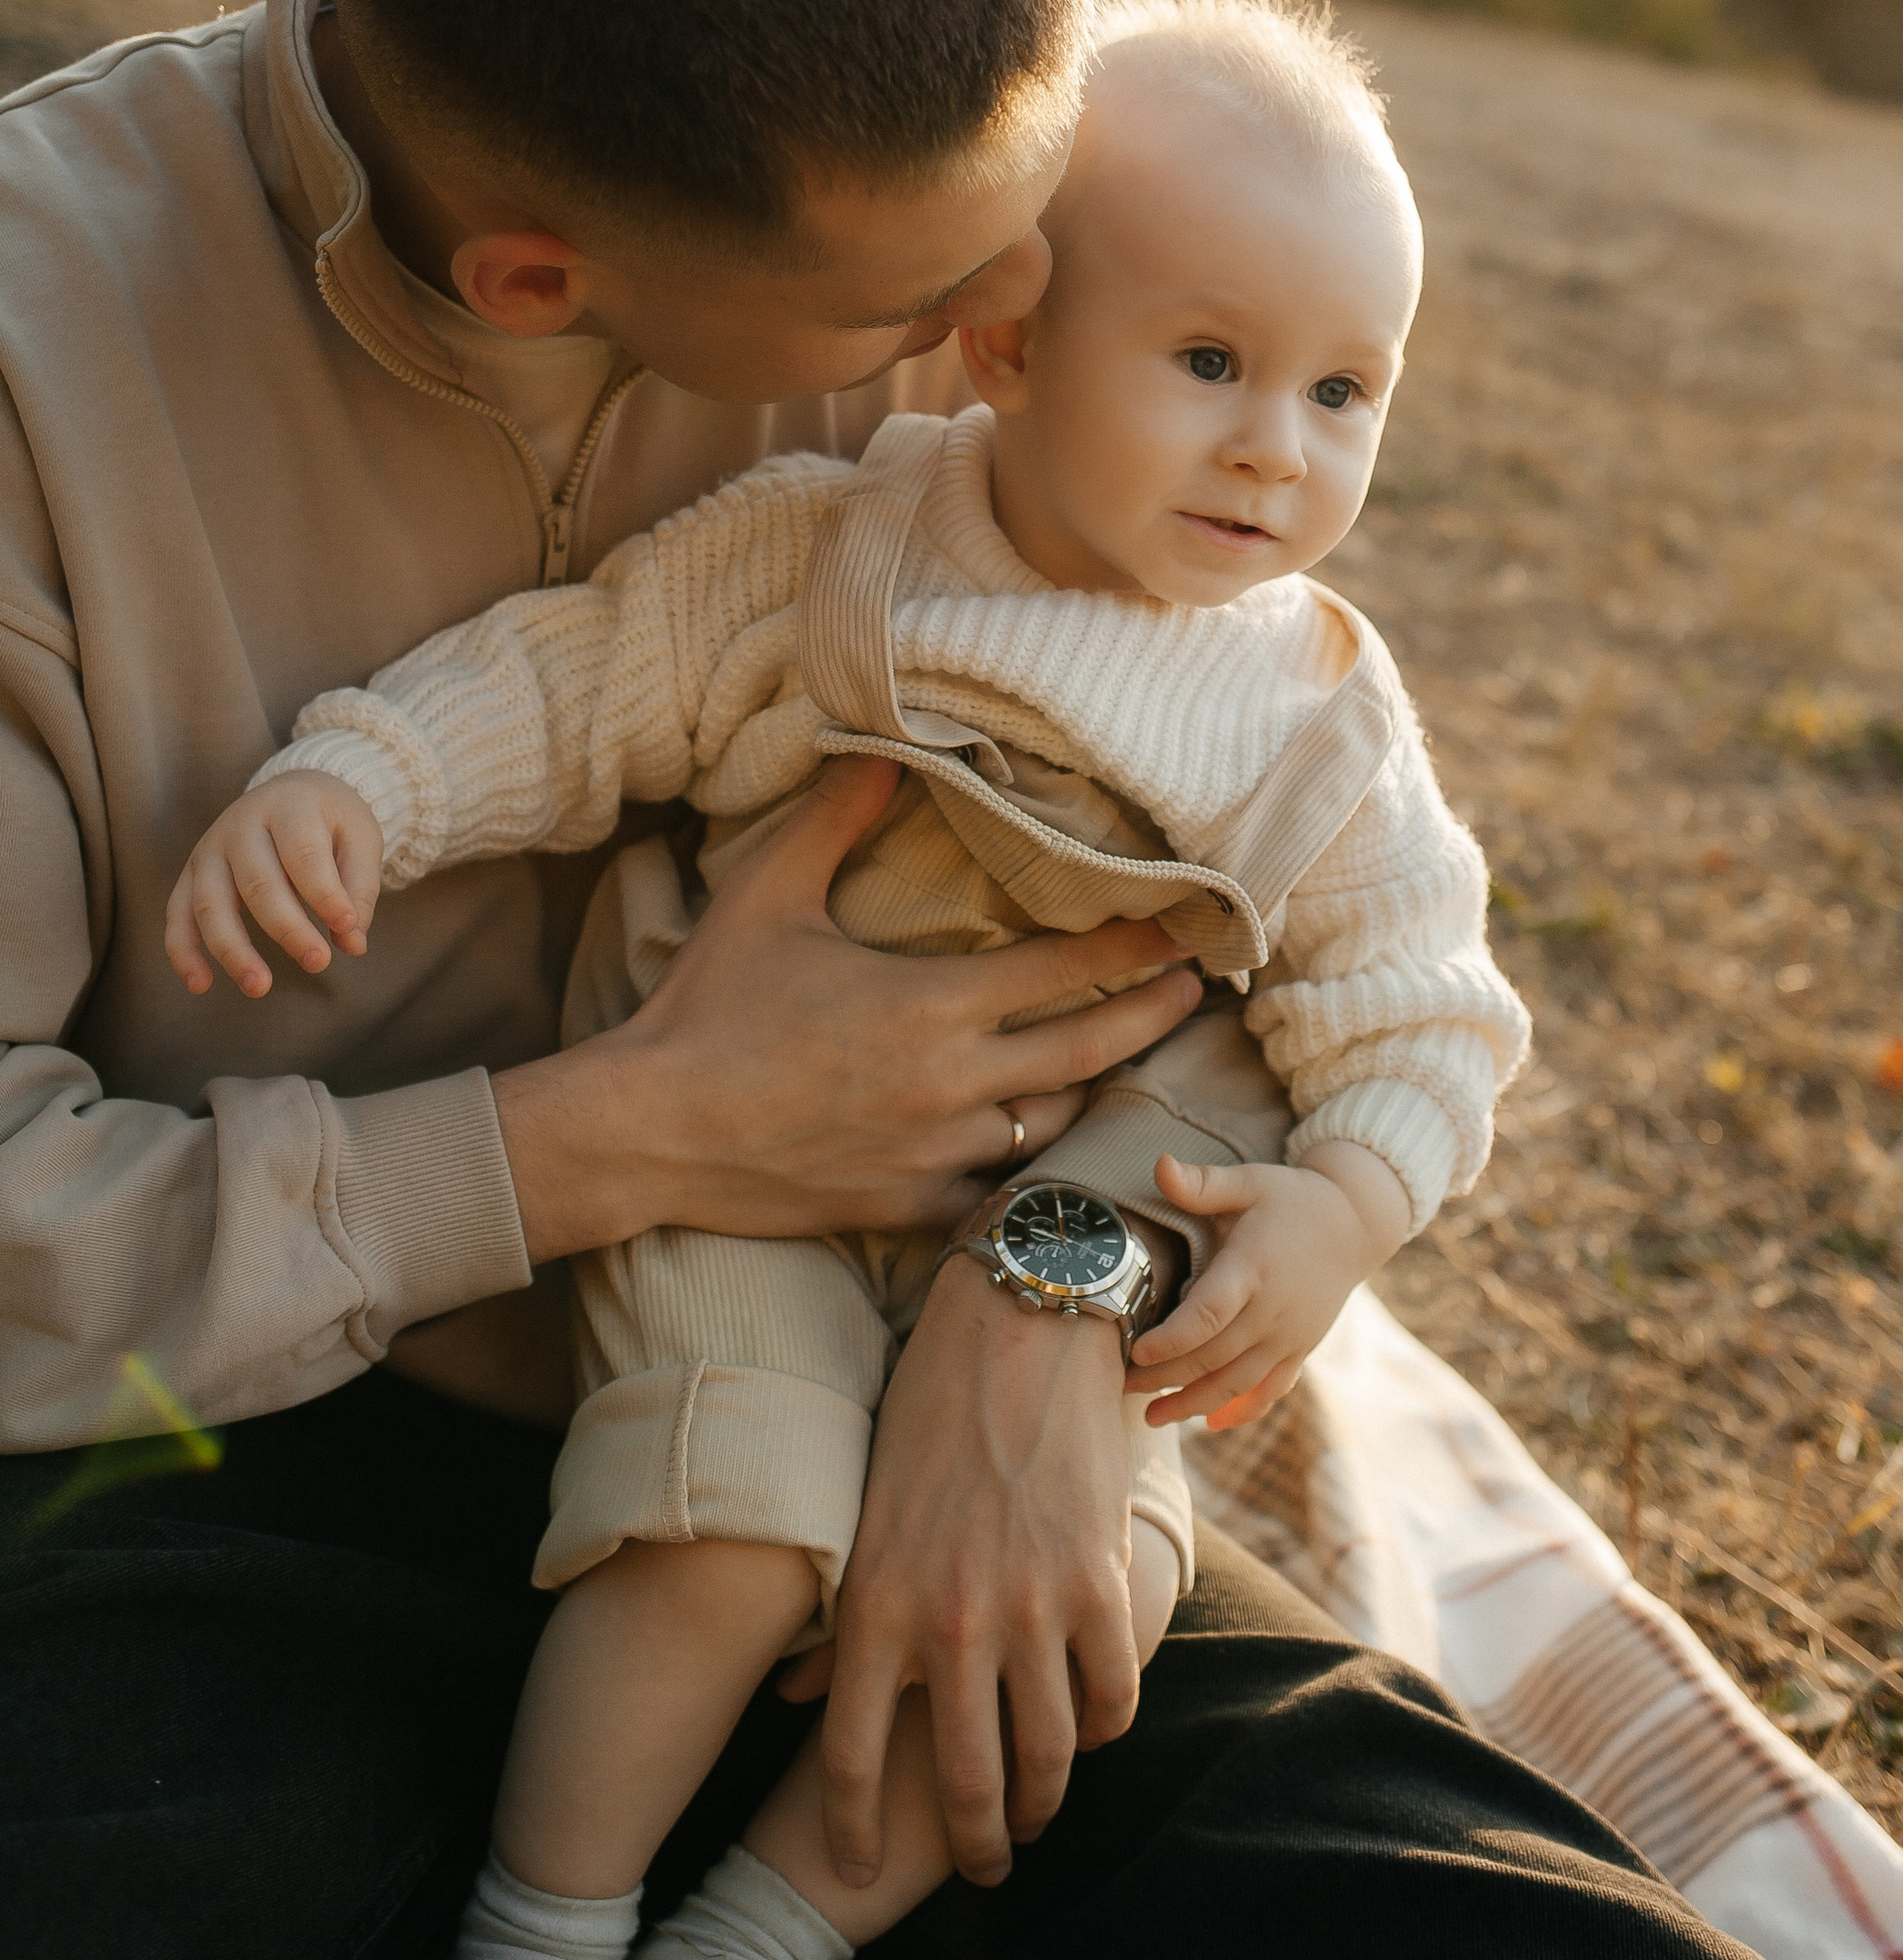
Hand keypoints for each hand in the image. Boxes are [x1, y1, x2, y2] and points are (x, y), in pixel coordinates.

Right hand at [163, 775, 382, 997]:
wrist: (294, 791)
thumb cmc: (331, 821)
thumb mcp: (361, 838)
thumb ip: (360, 888)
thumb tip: (352, 943)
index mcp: (289, 806)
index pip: (303, 853)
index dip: (324, 893)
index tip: (347, 926)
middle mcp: (241, 824)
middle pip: (257, 882)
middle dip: (287, 928)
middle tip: (318, 962)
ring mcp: (210, 848)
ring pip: (211, 903)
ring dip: (232, 950)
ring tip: (259, 987)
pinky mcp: (191, 873)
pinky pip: (177, 914)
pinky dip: (183, 950)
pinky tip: (199, 984)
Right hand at [493, 756, 1202, 1261]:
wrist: (648, 1131)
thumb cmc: (707, 1006)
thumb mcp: (768, 893)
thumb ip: (836, 818)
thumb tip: (883, 749)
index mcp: (932, 1004)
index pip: (1064, 969)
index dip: (1132, 947)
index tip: (1182, 930)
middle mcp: (952, 1083)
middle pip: (1088, 1049)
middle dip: (1151, 1016)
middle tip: (1196, 991)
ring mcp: (934, 1154)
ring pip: (1050, 1125)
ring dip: (1093, 1089)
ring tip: (1126, 1061)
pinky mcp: (906, 1209)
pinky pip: (995, 1195)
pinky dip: (1025, 1172)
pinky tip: (1045, 1151)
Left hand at [778, 1248, 1140, 1888]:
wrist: (1018, 1334)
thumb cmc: (928, 1420)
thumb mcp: (865, 1520)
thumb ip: (842, 1621)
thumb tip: (796, 1699)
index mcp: (877, 1608)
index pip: (852, 1762)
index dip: (853, 1833)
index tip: (859, 1872)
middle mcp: (951, 1623)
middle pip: (964, 1786)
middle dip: (974, 1848)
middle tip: (982, 1870)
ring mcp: (1031, 1609)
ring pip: (1046, 1758)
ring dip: (1041, 1803)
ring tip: (1035, 1814)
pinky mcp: (1096, 1583)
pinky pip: (1111, 1698)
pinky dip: (1102, 1731)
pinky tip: (1089, 1733)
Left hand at [1130, 1141, 1409, 1429]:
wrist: (1355, 1225)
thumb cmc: (1291, 1199)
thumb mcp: (1249, 1181)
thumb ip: (1202, 1183)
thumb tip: (1158, 1164)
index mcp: (1254, 1268)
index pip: (1209, 1314)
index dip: (1171, 1340)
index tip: (1136, 1353)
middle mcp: (1273, 1310)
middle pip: (1215, 1357)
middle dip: (1165, 1378)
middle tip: (1121, 1388)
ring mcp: (1290, 1336)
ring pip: (1238, 1383)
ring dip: (1194, 1404)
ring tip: (1152, 1417)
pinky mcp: (1301, 1349)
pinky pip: (1271, 1389)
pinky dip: (1243, 1411)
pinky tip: (1213, 1424)